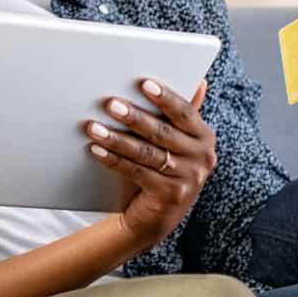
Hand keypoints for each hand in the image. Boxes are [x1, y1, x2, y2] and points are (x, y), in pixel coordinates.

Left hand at [85, 79, 216, 248]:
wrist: (156, 215)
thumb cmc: (164, 167)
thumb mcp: (176, 141)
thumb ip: (182, 114)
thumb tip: (200, 81)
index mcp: (204, 137)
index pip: (185, 113)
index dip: (165, 98)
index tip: (144, 84)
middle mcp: (202, 157)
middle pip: (162, 132)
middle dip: (134, 117)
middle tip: (110, 103)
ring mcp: (188, 179)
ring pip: (146, 153)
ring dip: (117, 138)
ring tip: (93, 126)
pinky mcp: (170, 195)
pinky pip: (137, 172)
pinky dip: (114, 159)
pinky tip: (96, 149)